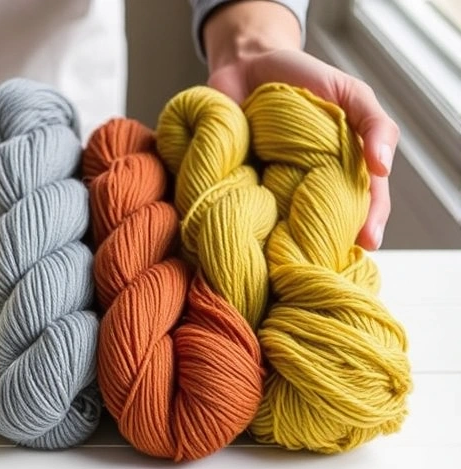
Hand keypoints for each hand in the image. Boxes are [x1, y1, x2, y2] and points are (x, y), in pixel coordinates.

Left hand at [203, 1, 396, 249]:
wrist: (247, 63)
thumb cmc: (303, 79)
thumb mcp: (349, 92)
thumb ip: (373, 123)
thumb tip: (382, 167)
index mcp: (338, 172)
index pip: (359, 207)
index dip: (366, 226)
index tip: (365, 241)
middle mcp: (303, 190)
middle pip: (320, 226)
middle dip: (322, 245)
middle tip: (320, 259)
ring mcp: (267, 190)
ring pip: (278, 227)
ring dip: (280, 241)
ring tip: (284, 254)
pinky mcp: (232, 186)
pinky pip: (235, 207)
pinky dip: (237, 217)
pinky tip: (241, 226)